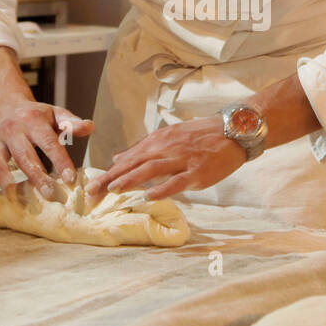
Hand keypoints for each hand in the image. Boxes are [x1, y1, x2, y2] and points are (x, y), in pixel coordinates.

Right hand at [0, 101, 92, 199]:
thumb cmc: (38, 116)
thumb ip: (71, 123)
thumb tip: (89, 127)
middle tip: (49, 193)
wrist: (8, 106)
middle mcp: (13, 129)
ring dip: (4, 174)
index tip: (70, 178)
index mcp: (34, 121)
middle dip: (36, 175)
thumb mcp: (56, 114)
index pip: (49, 142)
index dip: (60, 160)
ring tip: (12, 192)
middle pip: (24, 154)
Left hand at [85, 116, 246, 200]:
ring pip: (152, 169)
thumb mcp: (169, 136)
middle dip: (112, 177)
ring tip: (113, 189)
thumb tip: (118, 157)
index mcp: (159, 141)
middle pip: (135, 163)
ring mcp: (183, 159)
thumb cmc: (202, 135)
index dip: (109, 172)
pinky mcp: (198, 171)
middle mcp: (167, 148)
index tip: (91, 185)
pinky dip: (162, 188)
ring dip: (131, 178)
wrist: (234, 130)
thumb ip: (143, 148)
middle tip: (92, 191)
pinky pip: (177, 181)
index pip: (129, 158)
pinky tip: (148, 195)